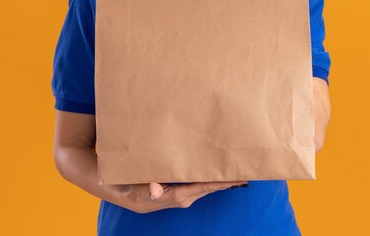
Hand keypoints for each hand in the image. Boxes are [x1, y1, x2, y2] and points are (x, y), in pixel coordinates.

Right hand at [114, 180, 247, 213]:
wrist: (125, 196)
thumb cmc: (133, 190)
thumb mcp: (138, 189)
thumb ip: (148, 188)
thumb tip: (156, 189)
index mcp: (177, 196)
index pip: (203, 187)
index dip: (220, 183)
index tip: (235, 178)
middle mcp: (184, 198)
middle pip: (210, 188)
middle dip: (226, 181)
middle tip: (243, 171)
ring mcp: (184, 196)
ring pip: (206, 187)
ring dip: (220, 181)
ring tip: (235, 172)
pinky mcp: (181, 193)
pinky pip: (200, 186)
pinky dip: (211, 180)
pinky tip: (217, 175)